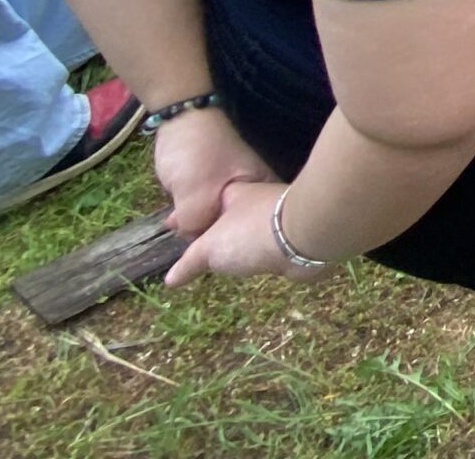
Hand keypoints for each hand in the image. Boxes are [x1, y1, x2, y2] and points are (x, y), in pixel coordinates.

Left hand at [154, 107, 271, 236]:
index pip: (252, 229)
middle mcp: (251, 192)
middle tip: (184, 231)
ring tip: (175, 223)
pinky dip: (192, 215)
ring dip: (196, 224)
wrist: (183, 115)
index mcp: (258, 191)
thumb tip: (194, 246)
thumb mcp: (195, 196)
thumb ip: (196, 226)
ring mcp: (233, 188)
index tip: (205, 246)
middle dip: (208, 236)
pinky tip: (175, 216)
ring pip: (217, 219)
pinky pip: (206, 209)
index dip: (231, 242)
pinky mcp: (215, 185)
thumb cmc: (197, 155)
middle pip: (233, 227)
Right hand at [164, 178, 333, 286]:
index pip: (207, 204)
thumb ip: (189, 262)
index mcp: (235, 194)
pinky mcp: (295, 238)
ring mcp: (278, 220)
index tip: (170, 225)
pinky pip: (271, 247)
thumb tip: (170, 278)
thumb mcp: (208, 248)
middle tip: (196, 245)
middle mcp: (258, 202)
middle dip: (213, 228)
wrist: (304, 236)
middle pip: (230, 216)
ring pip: (252, 230)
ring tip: (222, 258)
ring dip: (239, 242)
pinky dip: (262, 254)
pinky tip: (255, 265)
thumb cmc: (251, 232)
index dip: (189, 217)